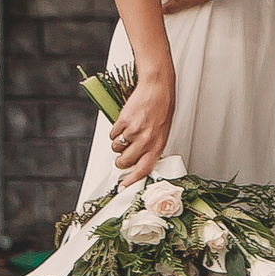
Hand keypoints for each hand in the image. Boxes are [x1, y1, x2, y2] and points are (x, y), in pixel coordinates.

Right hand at [110, 70, 173, 184]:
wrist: (157, 88)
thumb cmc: (161, 108)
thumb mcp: (161, 132)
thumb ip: (151, 148)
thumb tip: (138, 162)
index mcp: (158, 145)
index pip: (144, 169)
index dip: (132, 180)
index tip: (123, 187)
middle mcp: (146, 140)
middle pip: (125, 162)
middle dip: (120, 161)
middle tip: (122, 154)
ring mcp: (134, 130)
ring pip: (116, 148)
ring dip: (118, 143)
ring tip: (127, 133)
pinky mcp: (124, 121)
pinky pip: (113, 134)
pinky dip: (115, 131)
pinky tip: (124, 124)